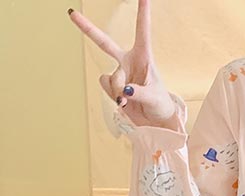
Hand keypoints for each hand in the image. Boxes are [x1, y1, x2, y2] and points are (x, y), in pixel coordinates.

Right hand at [68, 0, 178, 128]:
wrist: (155, 120)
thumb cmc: (160, 104)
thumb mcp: (154, 98)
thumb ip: (139, 93)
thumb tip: (124, 91)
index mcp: (144, 56)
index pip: (142, 31)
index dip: (143, 13)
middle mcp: (128, 61)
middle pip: (104, 42)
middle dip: (87, 28)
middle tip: (71, 14)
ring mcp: (119, 73)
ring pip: (110, 77)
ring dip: (117, 89)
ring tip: (128, 99)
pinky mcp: (112, 87)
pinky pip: (106, 87)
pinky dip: (113, 96)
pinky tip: (123, 102)